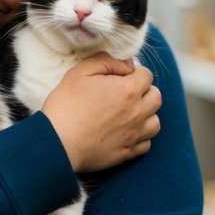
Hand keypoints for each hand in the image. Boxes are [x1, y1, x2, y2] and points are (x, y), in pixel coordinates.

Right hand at [41, 53, 161, 172]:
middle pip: (156, 97)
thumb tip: (126, 64)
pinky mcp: (127, 153)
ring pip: (155, 121)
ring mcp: (134, 135)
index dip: (135, 73)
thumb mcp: (80, 72)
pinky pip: (146, 143)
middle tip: (126, 93)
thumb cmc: (66, 105)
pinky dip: (141, 136)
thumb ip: (106, 61)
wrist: (57, 143)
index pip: (147, 75)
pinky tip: (126, 132)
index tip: (121, 77)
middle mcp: (137, 112)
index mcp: (127, 90)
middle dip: (145, 91)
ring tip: (129, 113)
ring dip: (146, 114)